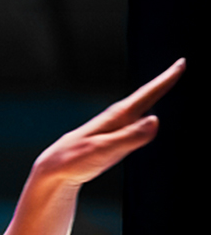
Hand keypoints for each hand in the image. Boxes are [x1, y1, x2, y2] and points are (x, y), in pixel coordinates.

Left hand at [33, 58, 184, 187]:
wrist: (53, 171)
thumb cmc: (74, 160)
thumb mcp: (103, 150)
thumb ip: (129, 137)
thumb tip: (155, 120)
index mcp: (115, 118)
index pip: (145, 95)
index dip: (164, 80)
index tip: (181, 63)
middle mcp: (115, 120)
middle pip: (144, 98)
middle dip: (162, 83)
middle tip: (180, 66)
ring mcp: (112, 130)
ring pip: (138, 110)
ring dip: (154, 98)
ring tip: (168, 85)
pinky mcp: (109, 141)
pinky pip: (132, 125)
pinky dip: (144, 118)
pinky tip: (146, 119)